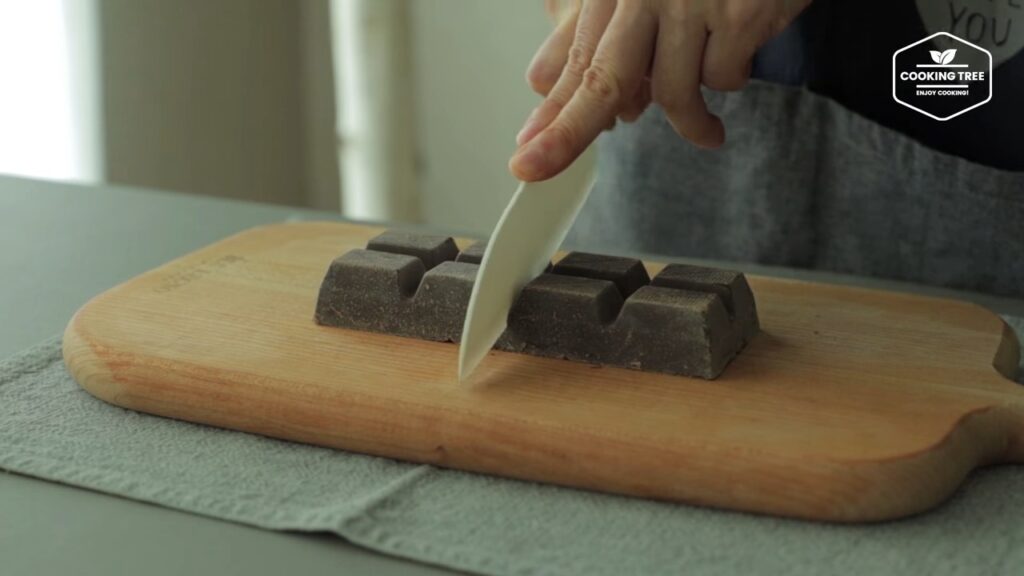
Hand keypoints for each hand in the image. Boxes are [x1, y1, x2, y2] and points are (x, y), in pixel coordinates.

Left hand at [510, 0, 811, 180]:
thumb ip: (594, 36)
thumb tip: (544, 85)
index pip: (577, 59)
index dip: (552, 114)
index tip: (527, 156)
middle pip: (604, 80)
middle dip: (569, 133)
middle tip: (538, 169)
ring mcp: (693, 0)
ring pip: (673, 92)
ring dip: (691, 124)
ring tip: (708, 131)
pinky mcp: (742, 13)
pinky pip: (724, 78)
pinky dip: (731, 80)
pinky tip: (739, 58)